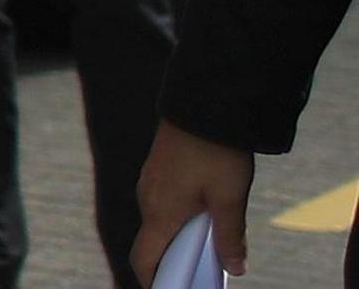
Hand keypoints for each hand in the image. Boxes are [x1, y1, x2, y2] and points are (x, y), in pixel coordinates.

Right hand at [131, 119, 252, 280]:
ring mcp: (150, 182)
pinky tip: (203, 211)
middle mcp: (148, 199)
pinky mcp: (157, 169)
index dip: (153, 280)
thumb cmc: (215, 154)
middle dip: (172, 260)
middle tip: (201, 271)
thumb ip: (230, 237)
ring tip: (208, 241)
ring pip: (159, 220)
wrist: (204, 106)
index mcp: (161, 213)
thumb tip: (234, 269)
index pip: (144, 258)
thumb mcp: (230, 199)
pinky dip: (177, 217)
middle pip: (153, 241)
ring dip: (177, 236)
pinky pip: (162, 202)